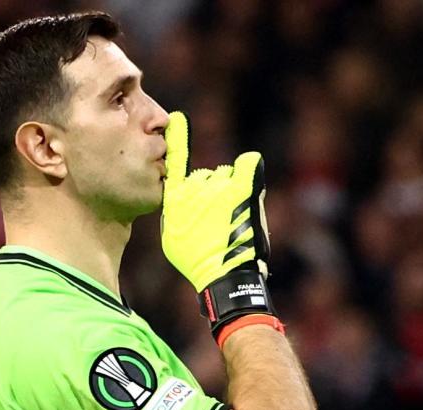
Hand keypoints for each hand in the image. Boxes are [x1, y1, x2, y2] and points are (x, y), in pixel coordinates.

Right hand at [162, 111, 275, 335]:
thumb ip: (176, 211)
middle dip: (213, 192)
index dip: (178, 140)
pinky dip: (250, 167)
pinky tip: (250, 171)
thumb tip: (182, 199)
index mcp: (173, 199)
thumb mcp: (172, 238)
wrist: (222, 277)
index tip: (179, 120)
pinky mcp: (241, 191)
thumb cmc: (197, 262)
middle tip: (219, 221)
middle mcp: (194, 188)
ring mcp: (218, 188)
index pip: (176, 162)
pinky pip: (248, 165)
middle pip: (207, 176)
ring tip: (234, 220)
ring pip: (227, 177)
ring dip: (231, 191)